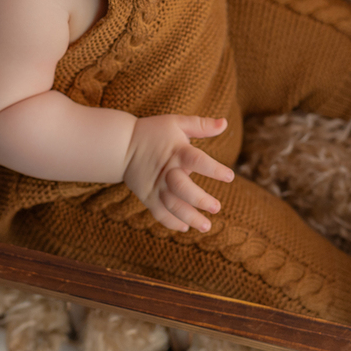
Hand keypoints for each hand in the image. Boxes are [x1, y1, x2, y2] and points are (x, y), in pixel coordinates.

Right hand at [123, 115, 234, 232]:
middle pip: (183, 189)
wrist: (121, 145)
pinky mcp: (147, 196)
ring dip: (189, 217)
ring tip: (206, 226)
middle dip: (200, 200)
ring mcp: (156, 186)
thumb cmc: (153, 132)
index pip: (197, 160)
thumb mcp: (176, 122)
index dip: (214, 169)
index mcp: (177, 152)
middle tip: (216, 207)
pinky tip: (185, 228)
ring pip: (172, 205)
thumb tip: (225, 122)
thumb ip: (201, 125)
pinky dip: (171, 222)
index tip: (230, 177)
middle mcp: (167, 172)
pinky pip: (159, 213)